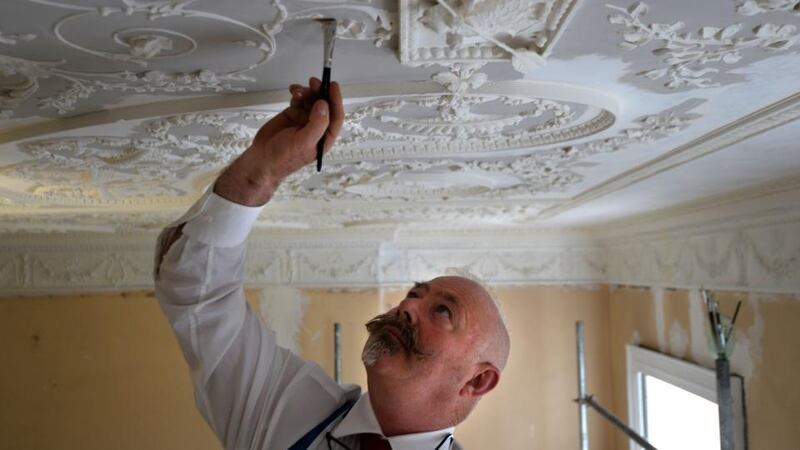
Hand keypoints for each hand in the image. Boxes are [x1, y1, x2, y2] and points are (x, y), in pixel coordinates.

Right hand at [214, 77, 344, 205]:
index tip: (332, 85)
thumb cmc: (284, 157)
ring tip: (297, 91)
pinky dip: (297, 93)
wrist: (262, 158)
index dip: (336, 100)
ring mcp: (305, 120)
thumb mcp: (304, 142)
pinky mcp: (293, 114)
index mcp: (325, 137)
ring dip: (306, 92)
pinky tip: (293, 90)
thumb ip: (317, 123)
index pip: (336, 116)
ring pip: (311, 100)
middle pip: (324, 105)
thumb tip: (324, 105)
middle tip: (313, 82)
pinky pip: (300, 100)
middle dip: (320, 92)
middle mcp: (317, 127)